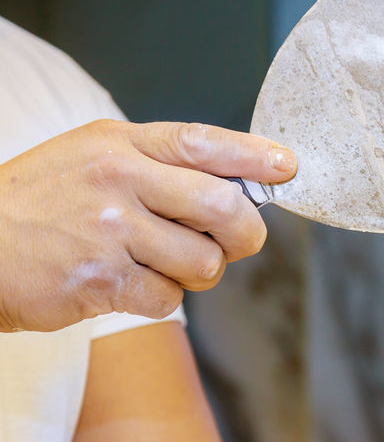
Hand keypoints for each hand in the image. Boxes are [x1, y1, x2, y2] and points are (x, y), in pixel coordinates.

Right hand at [0, 119, 296, 331]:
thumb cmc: (38, 207)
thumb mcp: (89, 160)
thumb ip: (157, 166)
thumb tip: (236, 188)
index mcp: (117, 144)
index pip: (202, 142)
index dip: (253, 156)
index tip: (287, 166)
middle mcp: (117, 180)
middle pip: (223, 207)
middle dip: (246, 234)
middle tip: (236, 243)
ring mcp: (109, 229)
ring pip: (204, 261)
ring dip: (198, 274)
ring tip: (163, 265)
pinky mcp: (101, 279)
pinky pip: (169, 298)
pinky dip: (160, 299)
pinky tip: (128, 285)